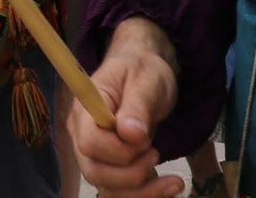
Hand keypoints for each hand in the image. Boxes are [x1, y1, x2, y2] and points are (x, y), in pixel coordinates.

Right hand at [74, 18, 182, 197]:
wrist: (145, 73)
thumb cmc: (142, 70)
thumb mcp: (146, 80)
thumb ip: (137, 106)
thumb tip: (130, 134)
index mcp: (86, 109)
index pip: (89, 143)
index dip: (118, 151)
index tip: (146, 141)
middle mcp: (82, 134)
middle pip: (95, 172)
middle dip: (132, 174)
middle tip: (156, 152)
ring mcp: (95, 153)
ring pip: (107, 189)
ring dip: (142, 192)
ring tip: (173, 181)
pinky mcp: (110, 166)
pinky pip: (120, 192)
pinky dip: (144, 194)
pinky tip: (168, 185)